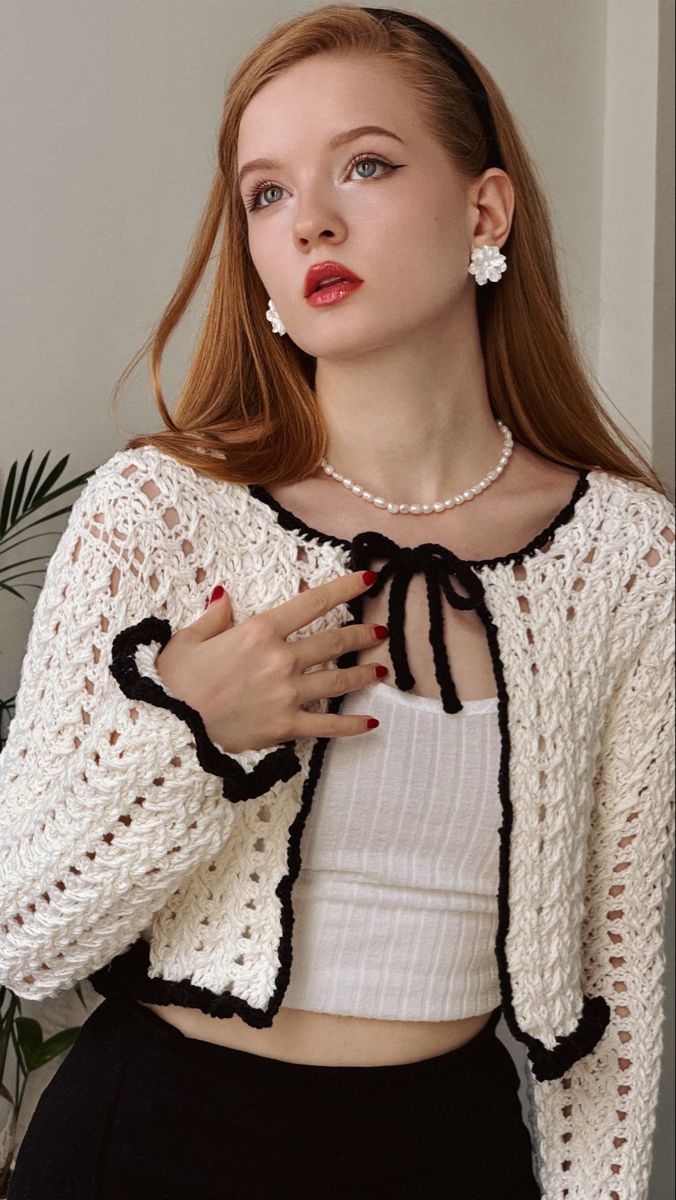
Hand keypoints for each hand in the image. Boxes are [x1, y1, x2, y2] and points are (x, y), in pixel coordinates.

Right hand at [156, 571, 388, 753]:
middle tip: (380, 631)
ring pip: (337, 680)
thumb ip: (213, 617)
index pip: (312, 603)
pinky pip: (328, 725)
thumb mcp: (187, 641)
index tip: (367, 580)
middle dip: (360, 635)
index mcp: (259, 632)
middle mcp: (281, 659)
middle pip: (333, 642)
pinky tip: (371, 723)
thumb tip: (225, 594)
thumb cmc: (173, 683)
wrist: (169, 729)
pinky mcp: (286, 726)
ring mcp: (288, 694)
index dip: (344, 588)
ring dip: (363, 675)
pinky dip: (352, 725)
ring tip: (382, 670)